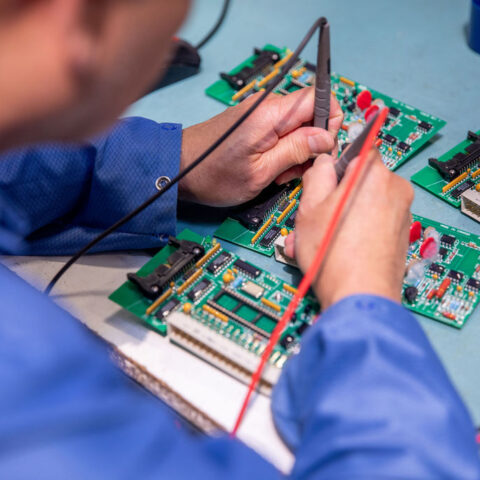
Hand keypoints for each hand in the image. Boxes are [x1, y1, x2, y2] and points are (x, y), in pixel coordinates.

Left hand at [178, 87, 342, 205]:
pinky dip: (282, 150)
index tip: (322, 148)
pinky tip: (270, 168)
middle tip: (294, 170)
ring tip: (277, 173)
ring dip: (296, 151)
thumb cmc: (213, 174)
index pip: (320, 98)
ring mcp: (260, 113)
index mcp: (271, 113)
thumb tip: (326, 138)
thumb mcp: (261, 172)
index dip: (330, 122)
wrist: (180, 170)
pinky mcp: (254, 122)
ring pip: (298, 126)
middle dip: (311, 144)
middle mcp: (267, 105)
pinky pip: (281, 131)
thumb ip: (296, 150)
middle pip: (311, 114)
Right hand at [285, 150, 413, 307]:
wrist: (359, 296)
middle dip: (334, 196)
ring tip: (316, 240)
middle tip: (313, 217)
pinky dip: (353, 230)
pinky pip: (373, 223)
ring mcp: (401, 215)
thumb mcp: (308, 208)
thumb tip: (324, 165)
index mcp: (374, 175)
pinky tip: (333, 248)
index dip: (335, 165)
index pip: (357, 149)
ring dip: (338, 217)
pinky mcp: (400, 235)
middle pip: (359, 181)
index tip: (324, 180)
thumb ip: (316, 175)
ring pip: (363, 204)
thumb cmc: (334, 255)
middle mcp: (395, 191)